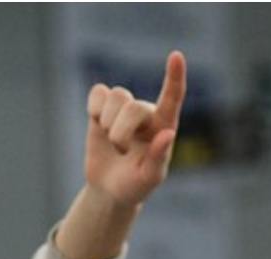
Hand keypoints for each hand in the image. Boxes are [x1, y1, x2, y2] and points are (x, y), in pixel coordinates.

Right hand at [55, 51, 186, 258]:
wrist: (109, 189)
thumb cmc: (135, 186)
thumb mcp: (149, 178)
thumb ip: (159, 158)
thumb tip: (167, 133)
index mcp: (164, 126)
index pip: (172, 97)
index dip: (174, 77)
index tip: (176, 56)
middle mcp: (146, 113)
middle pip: (132, 105)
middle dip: (121, 131)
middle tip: (121, 151)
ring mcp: (124, 109)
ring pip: (115, 95)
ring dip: (108, 123)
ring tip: (112, 142)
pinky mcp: (102, 108)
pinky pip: (98, 92)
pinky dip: (94, 107)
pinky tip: (98, 123)